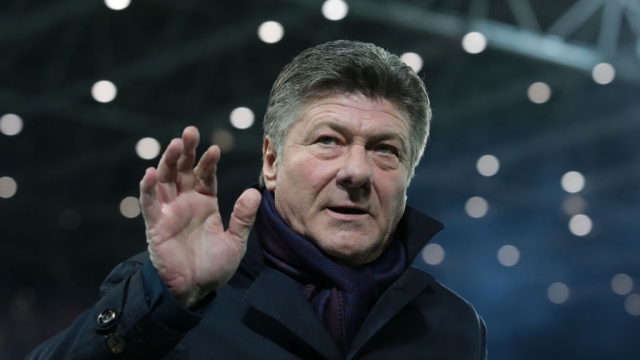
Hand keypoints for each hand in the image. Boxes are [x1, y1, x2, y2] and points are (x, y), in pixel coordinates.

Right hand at [139, 126, 261, 307]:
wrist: (195, 290)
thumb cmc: (214, 267)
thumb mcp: (235, 242)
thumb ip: (243, 218)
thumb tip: (254, 193)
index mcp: (205, 203)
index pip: (205, 176)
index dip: (208, 162)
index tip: (214, 149)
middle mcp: (186, 203)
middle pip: (183, 170)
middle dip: (186, 151)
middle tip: (189, 132)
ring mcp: (169, 212)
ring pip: (165, 180)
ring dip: (168, 161)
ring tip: (175, 144)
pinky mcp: (155, 225)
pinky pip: (149, 204)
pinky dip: (148, 188)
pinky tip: (150, 173)